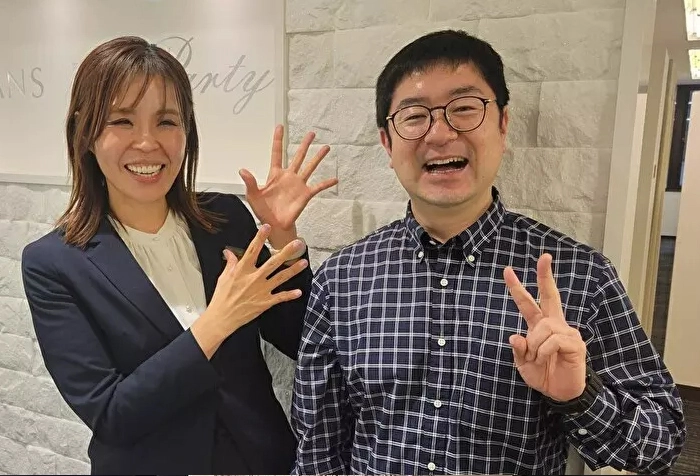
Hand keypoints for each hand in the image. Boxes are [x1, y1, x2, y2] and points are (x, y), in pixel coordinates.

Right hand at [191, 224, 308, 358]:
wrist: (222, 318)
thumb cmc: (222, 297)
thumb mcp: (224, 277)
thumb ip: (230, 263)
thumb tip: (229, 252)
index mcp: (242, 270)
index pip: (252, 250)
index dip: (259, 238)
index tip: (267, 226)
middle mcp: (254, 278)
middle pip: (273, 262)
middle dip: (286, 252)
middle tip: (297, 243)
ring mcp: (261, 291)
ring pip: (281, 278)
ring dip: (294, 270)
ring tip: (304, 262)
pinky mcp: (265, 302)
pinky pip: (280, 297)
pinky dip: (290, 295)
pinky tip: (299, 291)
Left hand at [239, 125, 338, 247]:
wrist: (274, 224)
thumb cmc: (263, 211)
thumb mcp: (253, 195)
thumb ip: (249, 182)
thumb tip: (242, 170)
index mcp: (275, 174)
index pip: (277, 153)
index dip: (278, 140)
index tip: (280, 127)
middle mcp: (289, 176)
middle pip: (298, 156)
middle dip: (305, 145)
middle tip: (311, 133)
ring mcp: (298, 184)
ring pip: (310, 167)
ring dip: (318, 158)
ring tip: (326, 147)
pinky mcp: (305, 194)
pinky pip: (318, 187)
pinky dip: (326, 183)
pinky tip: (335, 179)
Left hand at [504, 253, 586, 401]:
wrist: (561, 393)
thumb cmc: (543, 375)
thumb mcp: (523, 364)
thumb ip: (518, 350)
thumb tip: (515, 336)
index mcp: (539, 326)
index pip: (527, 303)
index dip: (517, 287)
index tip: (507, 270)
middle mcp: (553, 324)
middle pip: (550, 295)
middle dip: (545, 275)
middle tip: (544, 257)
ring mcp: (566, 332)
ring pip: (543, 327)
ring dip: (535, 346)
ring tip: (538, 358)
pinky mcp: (575, 343)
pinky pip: (554, 340)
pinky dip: (545, 351)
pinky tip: (548, 359)